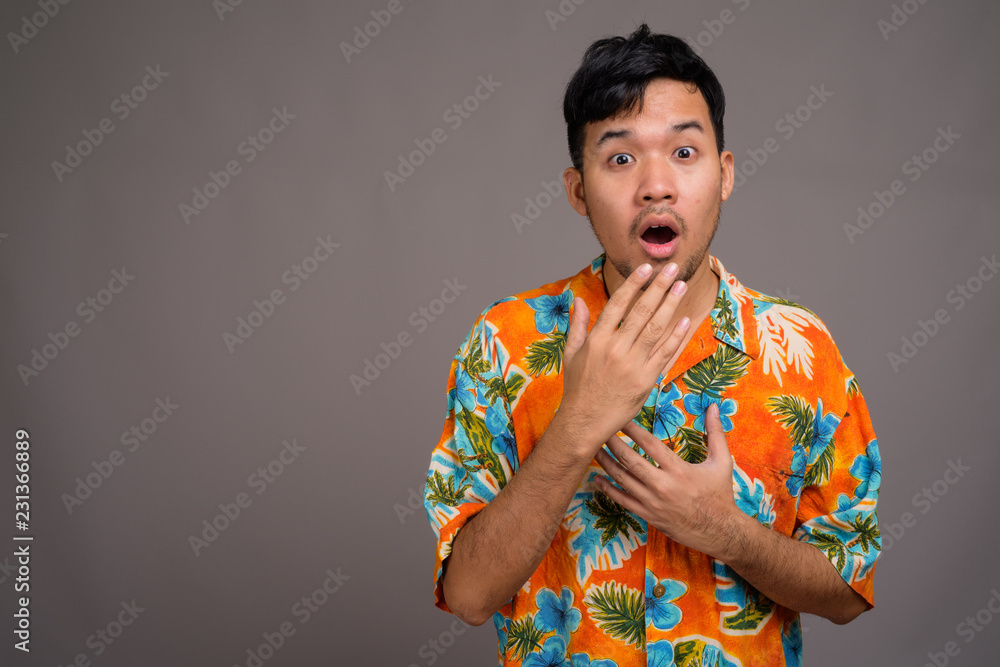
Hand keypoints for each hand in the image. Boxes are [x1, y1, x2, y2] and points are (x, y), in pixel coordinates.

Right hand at [559, 262, 690, 450]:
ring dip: (671, 305)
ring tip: (681, 286)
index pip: (618, 304)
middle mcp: (615, 349)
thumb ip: (577, 325)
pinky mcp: (646, 380)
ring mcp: (632, 365)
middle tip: (671, 268)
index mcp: (596, 340)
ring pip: (656, 328)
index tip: (646, 269)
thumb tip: (577, 299)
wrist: (584, 422)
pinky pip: (665, 354)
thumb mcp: (571, 353)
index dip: (633, 284)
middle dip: (658, 287)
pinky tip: (685, 321)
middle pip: (641, 311)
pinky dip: (676, 336)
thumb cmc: (577, 387)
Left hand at [593, 403, 744, 559]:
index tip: (620, 417)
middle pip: (630, 460)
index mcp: (679, 470)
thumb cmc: (720, 495)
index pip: (649, 444)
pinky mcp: (648, 515)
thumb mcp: (722, 462)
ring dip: (606, 463)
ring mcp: (653, 502)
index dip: (632, 429)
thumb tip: (713, 406)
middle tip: (599, 430)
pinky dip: (608, 489)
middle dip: (612, 443)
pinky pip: (622, 501)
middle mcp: (663, 485)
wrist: (720, 532)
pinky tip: (597, 479)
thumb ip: (715, 433)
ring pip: (622, 479)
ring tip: (593, 449)